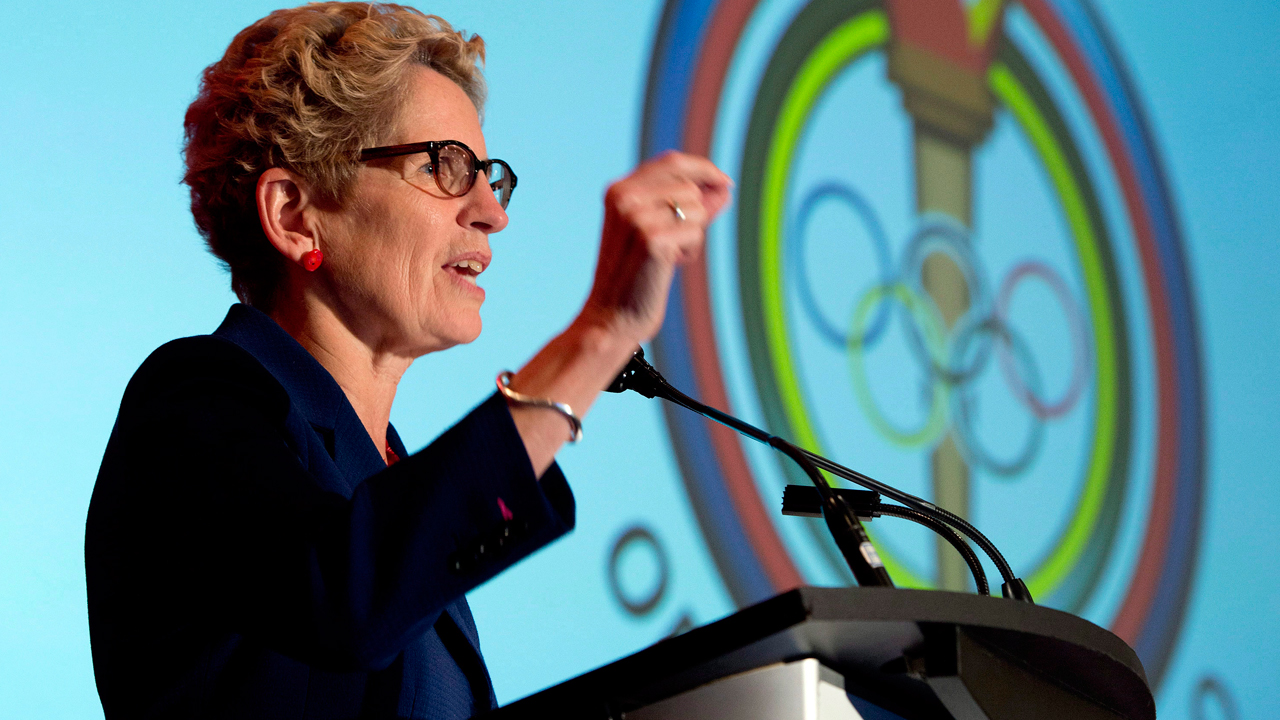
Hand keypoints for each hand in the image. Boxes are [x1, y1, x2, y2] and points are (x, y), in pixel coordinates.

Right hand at [579, 151, 732, 343]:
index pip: (672, 162)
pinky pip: (696, 232)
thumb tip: (724, 188)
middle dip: (695, 214)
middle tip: (673, 244)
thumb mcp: (659, 231)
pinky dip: (690, 251)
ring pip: (697, 209)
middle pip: (690, 187)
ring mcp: (636, 217)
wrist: (611, 316)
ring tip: (666, 256)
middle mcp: (624, 197)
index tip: (725, 182)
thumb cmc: (636, 275)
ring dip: (692, 235)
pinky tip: (668, 266)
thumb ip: (689, 207)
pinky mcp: (652, 239)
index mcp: (619, 190)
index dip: (704, 169)